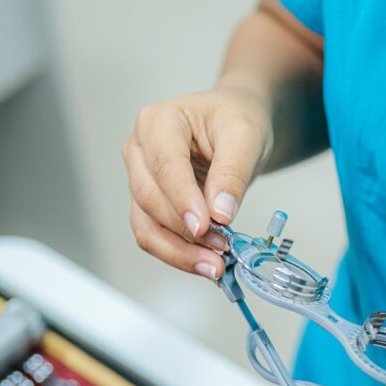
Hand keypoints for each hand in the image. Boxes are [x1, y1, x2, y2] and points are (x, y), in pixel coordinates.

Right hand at [123, 87, 271, 277]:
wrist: (237, 127)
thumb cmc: (236, 120)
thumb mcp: (245, 136)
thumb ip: (232, 173)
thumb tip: (220, 212)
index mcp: (157, 122)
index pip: (165, 166)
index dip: (182, 200)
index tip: (204, 226)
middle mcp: (139, 150)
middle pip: (150, 199)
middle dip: (185, 230)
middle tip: (221, 248)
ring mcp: (140, 179)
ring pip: (146, 225)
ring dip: (179, 251)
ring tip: (214, 265)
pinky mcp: (149, 204)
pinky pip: (155, 236)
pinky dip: (179, 254)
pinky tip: (204, 263)